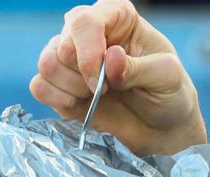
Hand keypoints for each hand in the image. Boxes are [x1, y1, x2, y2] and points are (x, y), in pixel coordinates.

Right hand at [31, 0, 207, 155]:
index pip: (84, 21)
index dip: (89, 52)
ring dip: (72, 88)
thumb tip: (110, 59)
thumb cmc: (170, 94)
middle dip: (83, 75)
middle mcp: (89, 31)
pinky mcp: (61, 86)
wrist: (164, 129)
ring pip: (47, 64)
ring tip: (98, 97)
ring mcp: (73, 58)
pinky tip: (81, 105)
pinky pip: (39, 86)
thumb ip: (140, 68)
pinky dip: (57, 99)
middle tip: (107, 91)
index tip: (106, 81)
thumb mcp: (168, 78)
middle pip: (61, 44)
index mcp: (117, 16)